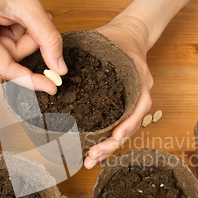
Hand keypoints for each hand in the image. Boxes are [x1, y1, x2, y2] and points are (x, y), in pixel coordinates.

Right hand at [0, 0, 66, 93]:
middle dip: (29, 41)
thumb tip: (59, 69)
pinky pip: (4, 42)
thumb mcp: (29, 6)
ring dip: (25, 34)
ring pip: (10, 50)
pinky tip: (17, 14)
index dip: (30, 79)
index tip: (52, 87)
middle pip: (10, 57)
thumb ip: (48, 39)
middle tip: (41, 19)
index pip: (5, 68)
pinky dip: (18, 30)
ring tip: (27, 12)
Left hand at [84, 15, 153, 168]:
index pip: (138, 109)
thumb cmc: (117, 39)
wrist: (130, 36)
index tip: (115, 136)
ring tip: (91, 161)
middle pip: (130, 127)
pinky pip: (118, 128)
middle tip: (93, 156)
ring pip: (124, 132)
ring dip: (108, 148)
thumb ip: (92, 52)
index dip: (127, 125)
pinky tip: (96, 156)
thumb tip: (57, 63)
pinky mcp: (121, 108)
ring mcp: (131, 104)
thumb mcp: (107, 40)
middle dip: (112, 144)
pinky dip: (107, 143)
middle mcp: (138, 97)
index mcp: (140, 82)